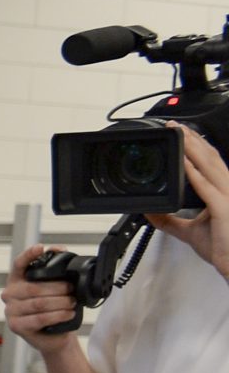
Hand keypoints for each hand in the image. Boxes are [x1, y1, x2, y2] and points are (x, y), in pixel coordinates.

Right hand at [2, 245, 81, 352]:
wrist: (53, 336)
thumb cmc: (52, 310)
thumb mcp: (54, 288)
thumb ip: (55, 269)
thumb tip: (59, 250)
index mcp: (16, 281)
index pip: (19, 264)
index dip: (29, 255)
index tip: (40, 248)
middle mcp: (9, 294)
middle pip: (34, 287)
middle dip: (58, 288)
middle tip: (71, 290)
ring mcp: (11, 310)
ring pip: (39, 303)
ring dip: (60, 302)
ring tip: (72, 303)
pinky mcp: (16, 326)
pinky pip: (40, 318)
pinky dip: (58, 315)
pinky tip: (68, 313)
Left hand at [150, 123, 228, 282]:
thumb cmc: (223, 248)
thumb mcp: (190, 232)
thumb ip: (170, 222)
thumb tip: (151, 213)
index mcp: (223, 191)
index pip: (210, 163)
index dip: (196, 146)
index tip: (181, 133)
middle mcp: (228, 189)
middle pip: (210, 157)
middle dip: (193, 139)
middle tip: (175, 125)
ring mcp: (228, 197)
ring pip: (210, 166)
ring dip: (193, 148)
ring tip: (178, 134)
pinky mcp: (224, 208)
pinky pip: (208, 187)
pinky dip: (195, 173)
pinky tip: (184, 162)